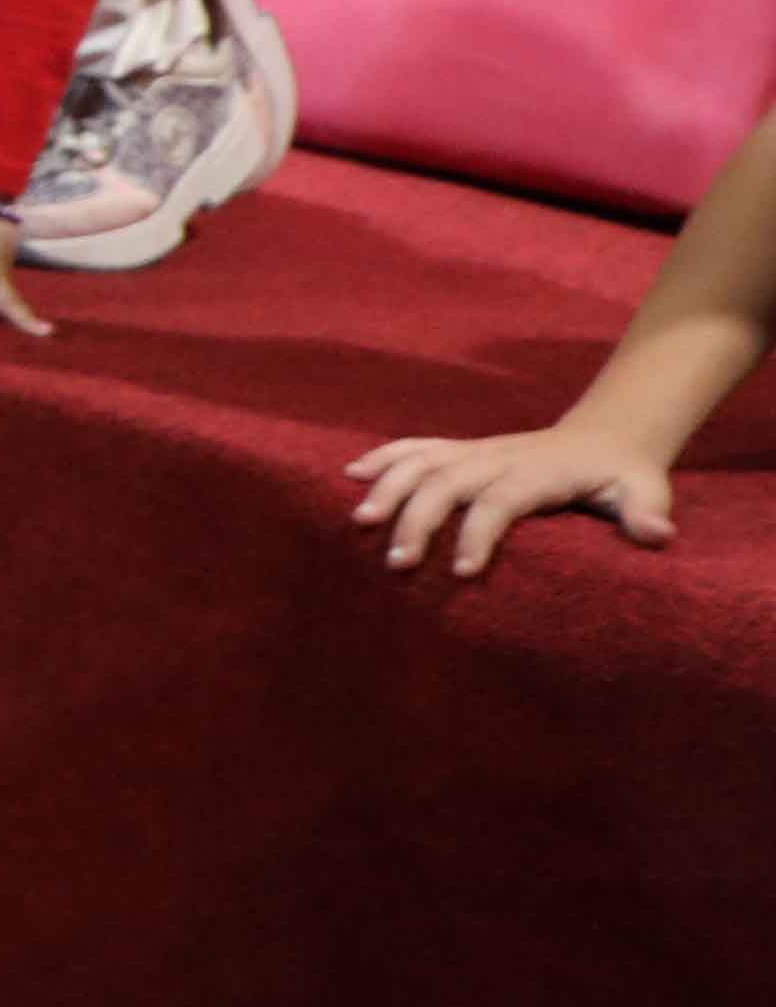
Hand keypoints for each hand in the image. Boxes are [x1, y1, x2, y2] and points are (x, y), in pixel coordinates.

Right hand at [350, 421, 684, 573]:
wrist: (608, 434)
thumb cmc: (623, 475)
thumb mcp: (646, 490)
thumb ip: (646, 512)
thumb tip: (656, 534)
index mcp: (539, 471)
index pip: (501, 499)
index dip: (480, 532)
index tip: (463, 572)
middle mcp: (500, 456)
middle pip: (447, 480)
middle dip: (418, 518)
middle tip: (398, 563)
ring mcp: (477, 450)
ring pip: (422, 462)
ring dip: (388, 488)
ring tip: (361, 523)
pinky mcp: (462, 450)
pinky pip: (416, 448)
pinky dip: (383, 457)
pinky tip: (351, 474)